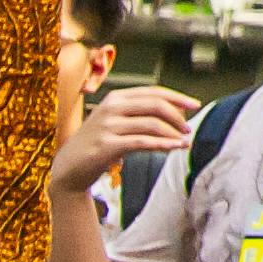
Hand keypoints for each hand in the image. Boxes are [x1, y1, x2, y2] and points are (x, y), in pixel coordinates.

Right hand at [51, 83, 197, 199]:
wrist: (68, 169)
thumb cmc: (97, 145)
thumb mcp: (116, 123)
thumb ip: (139, 115)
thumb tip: (177, 115)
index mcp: (116, 98)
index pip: (153, 92)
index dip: (177, 97)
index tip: (195, 105)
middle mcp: (111, 108)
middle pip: (155, 105)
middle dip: (177, 116)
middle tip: (188, 129)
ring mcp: (107, 126)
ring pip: (151, 124)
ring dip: (173, 133)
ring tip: (183, 142)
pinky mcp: (105, 145)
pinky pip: (142, 142)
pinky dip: (162, 144)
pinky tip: (174, 148)